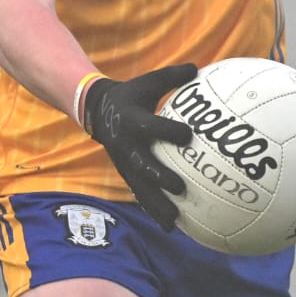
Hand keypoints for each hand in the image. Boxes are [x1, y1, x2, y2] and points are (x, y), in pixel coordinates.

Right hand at [77, 64, 197, 231]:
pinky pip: (141, 195)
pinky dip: (155, 211)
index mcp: (132, 121)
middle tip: (179, 187)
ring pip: (141, 188)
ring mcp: (125, 163)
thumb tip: (198, 68)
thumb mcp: (147, 82)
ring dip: (157, 205)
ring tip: (174, 221)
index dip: (167, 131)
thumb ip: (171, 77)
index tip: (188, 135)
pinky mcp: (127, 175)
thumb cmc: (131, 95)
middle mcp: (126, 146)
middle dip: (160, 177)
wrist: (97, 111)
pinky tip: (173, 228)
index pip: (150, 127)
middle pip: (142, 165)